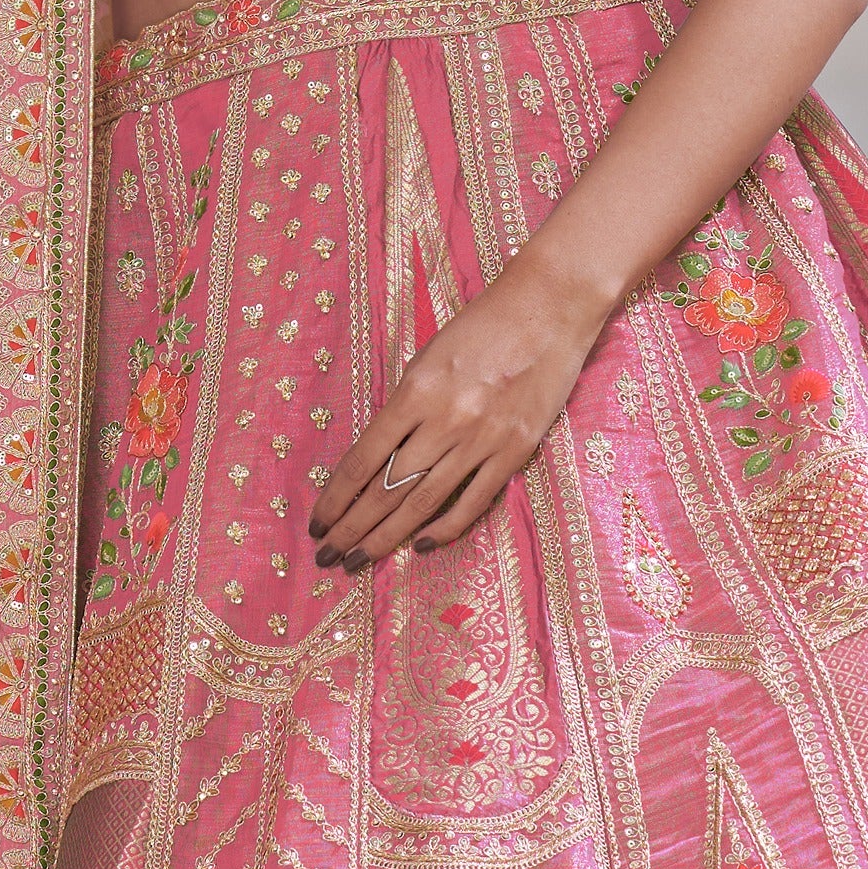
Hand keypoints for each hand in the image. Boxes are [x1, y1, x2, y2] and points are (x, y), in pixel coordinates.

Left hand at [309, 265, 601, 562]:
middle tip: (328, 555)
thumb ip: (405, 406)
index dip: (336, 497)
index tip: (317, 522)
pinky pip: (473, 501)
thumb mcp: (427, 356)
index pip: (364, 459)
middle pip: (387, 489)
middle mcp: (445, 421)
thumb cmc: (482, 325)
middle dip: (352, 527)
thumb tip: (379, 457)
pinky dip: (444, 528)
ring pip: (424, 502)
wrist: (550, 308)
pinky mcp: (516, 451)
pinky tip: (418, 544)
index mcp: (416, 392)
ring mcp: (483, 440)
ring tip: (358, 560)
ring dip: (386, 536)